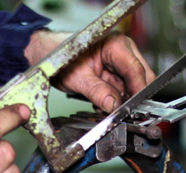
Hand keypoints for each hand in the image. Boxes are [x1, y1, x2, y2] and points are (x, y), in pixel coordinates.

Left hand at [24, 30, 155, 112]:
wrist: (46, 55)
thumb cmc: (59, 57)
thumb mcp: (77, 78)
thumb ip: (97, 92)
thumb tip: (114, 105)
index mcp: (115, 45)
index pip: (135, 69)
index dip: (138, 90)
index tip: (136, 108)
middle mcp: (121, 51)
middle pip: (138, 78)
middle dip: (132, 97)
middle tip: (123, 114)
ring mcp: (119, 63)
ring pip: (131, 87)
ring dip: (123, 101)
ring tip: (107, 110)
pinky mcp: (114, 73)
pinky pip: (122, 90)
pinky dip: (116, 100)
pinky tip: (104, 106)